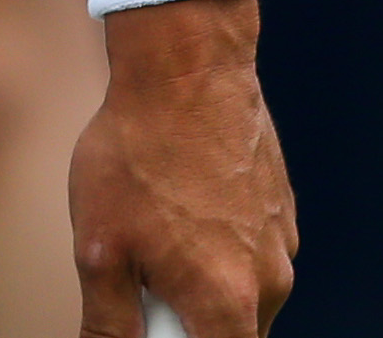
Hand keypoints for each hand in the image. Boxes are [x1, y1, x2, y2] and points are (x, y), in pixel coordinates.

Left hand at [69, 0, 294, 335]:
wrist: (186, 70)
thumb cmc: (138, 154)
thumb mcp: (99, 246)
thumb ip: (108, 319)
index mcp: (227, 304)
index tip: (148, 314)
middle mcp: (271, 283)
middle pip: (228, 334)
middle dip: (183, 316)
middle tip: (142, 270)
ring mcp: (283, 245)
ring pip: (240, 293)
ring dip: (202, 279)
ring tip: (158, 224)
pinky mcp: (283, 212)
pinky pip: (251, 252)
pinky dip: (219, 244)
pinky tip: (183, 199)